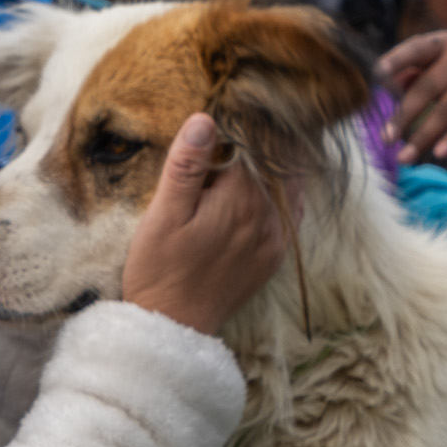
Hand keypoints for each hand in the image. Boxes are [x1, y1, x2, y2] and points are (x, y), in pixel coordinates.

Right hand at [123, 114, 294, 336]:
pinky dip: (278, 192)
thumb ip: (187, 166)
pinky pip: (287, 211)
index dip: (232, 128)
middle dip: (252, 145)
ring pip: (282, 184)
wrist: (174, 326)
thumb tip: (205, 120)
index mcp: (241, 199)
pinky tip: (256, 189)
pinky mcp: (274, 255)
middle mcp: (268, 215)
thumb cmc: (159, 270)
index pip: (248, 143)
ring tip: (241, 158)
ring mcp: (276, 237)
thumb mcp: (163, 215)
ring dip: (266, 168)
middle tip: (228, 133)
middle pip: (268, 162)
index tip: (219, 120)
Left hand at [377, 31, 446, 164]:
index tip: (379, 73)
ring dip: (423, 136)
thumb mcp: (437, 60)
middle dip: (404, 116)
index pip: (416, 49)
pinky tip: (438, 153)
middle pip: (427, 88)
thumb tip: (388, 88)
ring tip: (404, 158)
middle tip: (386, 139)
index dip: (398, 60)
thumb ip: (411, 72)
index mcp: (440, 44)